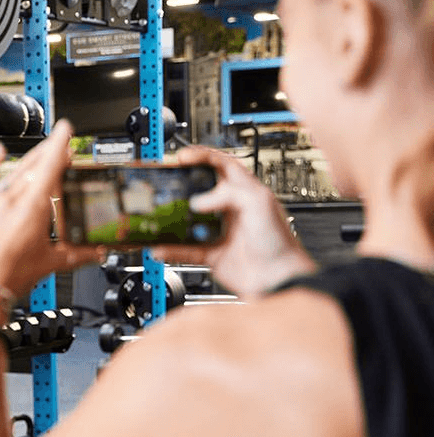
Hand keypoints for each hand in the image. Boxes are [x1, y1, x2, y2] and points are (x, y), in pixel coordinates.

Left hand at [0, 120, 103, 295]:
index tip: (65, 130)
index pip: (50, 168)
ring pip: (12, 174)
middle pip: (32, 168)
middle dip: (48, 154)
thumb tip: (97, 252)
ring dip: (27, 162)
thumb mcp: (50, 265)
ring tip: (38, 154)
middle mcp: (11, 201)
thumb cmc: (9, 278)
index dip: (59, 146)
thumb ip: (78, 255)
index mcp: (33, 210)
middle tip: (59, 145)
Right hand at [151, 146, 315, 297]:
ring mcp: (219, 231)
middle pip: (200, 190)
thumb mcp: (259, 204)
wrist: (279, 279)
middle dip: (181, 184)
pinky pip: (185, 249)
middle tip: (165, 181)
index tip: (183, 157)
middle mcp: (231, 209)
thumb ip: (229, 194)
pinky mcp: (212, 253)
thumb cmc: (279, 242)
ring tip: (158, 213)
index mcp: (245, 192)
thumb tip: (199, 200)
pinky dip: (171, 249)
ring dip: (172, 219)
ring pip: (188, 220)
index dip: (202, 157)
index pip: (222, 165)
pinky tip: (161, 247)